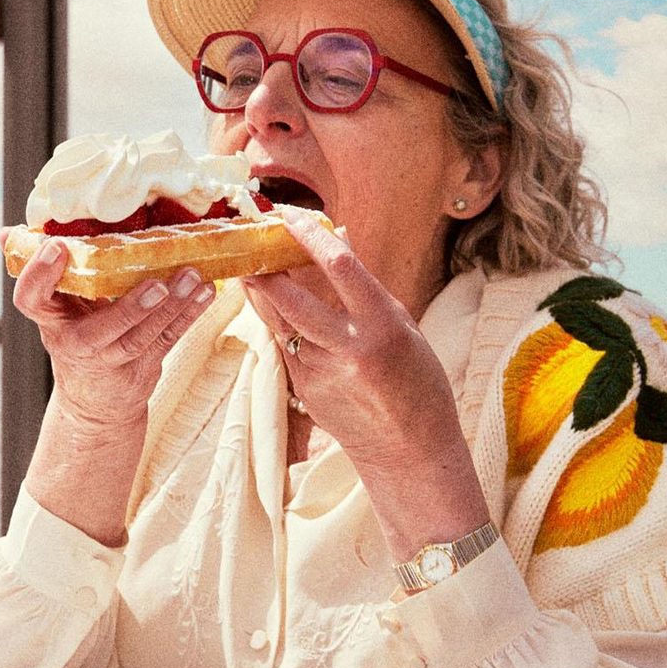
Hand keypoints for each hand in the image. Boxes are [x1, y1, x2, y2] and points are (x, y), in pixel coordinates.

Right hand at [11, 234, 214, 543]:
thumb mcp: (52, 307)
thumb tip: (7, 233)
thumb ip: (40, 269)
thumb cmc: (73, 334)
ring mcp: (113, 360)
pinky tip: (206, 292)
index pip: (32, 300)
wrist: (94, 400)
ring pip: (143, 337)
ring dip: (172, 308)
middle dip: (131, 308)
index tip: (57, 247)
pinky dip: (190, 315)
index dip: (41, 276)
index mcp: (50, 319)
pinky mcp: (144, 367)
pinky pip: (168, 340)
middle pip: (103, 330)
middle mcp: (78, 344)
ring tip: (192, 278)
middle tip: (157, 283)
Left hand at [242, 212, 488, 559]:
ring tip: (255, 268)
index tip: (290, 215)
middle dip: (263, 268)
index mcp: (381, 326)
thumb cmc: (417, 383)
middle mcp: (347, 348)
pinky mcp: (303, 389)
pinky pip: (285, 346)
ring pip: (278, 322)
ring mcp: (320, 372)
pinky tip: (284, 315)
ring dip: (264, 294)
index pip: (340, 267)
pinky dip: (281, 325)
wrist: (410, 452)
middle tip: (249, 244)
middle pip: (289, 298)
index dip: (310, 236)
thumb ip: (365, 288)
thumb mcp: (404, 328)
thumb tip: (339, 239)